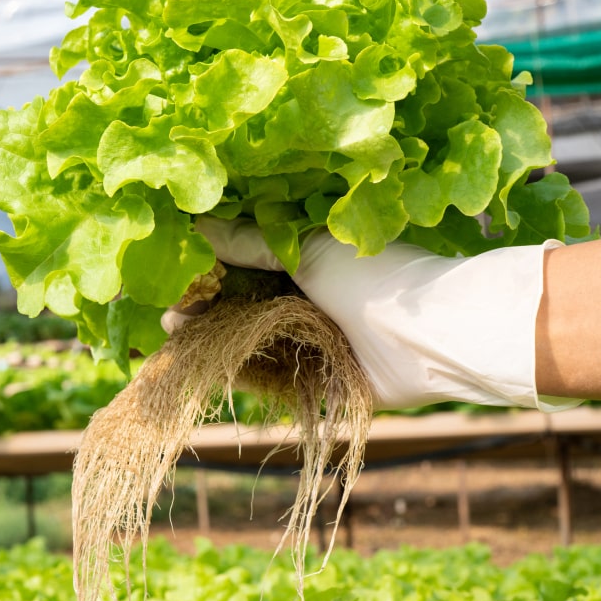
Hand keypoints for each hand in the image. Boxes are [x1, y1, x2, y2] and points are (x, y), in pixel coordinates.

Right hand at [186, 217, 581, 411]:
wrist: (434, 334)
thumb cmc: (375, 277)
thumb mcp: (305, 248)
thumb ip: (249, 242)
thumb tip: (196, 221)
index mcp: (310, 259)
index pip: (246, 263)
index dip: (210, 270)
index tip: (174, 273)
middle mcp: (310, 298)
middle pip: (244, 305)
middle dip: (204, 309)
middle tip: (166, 314)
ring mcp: (316, 341)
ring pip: (253, 342)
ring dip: (216, 340)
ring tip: (176, 339)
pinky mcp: (324, 380)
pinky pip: (275, 378)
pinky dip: (243, 373)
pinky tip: (210, 365)